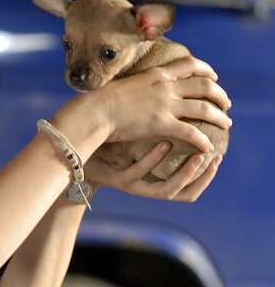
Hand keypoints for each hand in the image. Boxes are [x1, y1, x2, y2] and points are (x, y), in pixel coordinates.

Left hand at [85, 141, 222, 201]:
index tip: (220, 155)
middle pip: (186, 192)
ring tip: (197, 154)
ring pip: (166, 189)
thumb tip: (180, 107)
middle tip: (214, 158)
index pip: (192, 185)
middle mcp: (149, 186)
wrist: (80, 152)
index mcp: (157, 178)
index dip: (207, 175)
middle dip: (202, 176)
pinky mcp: (117, 180)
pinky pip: (138, 173)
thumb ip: (159, 130)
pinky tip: (163, 144)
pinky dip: (153, 160)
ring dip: (184, 172)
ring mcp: (134, 184)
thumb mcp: (138, 139)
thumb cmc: (112, 145)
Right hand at [95, 57, 230, 151]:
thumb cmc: (104, 99)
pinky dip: (203, 140)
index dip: (206, 70)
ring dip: (220, 117)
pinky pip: (191, 132)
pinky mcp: (162, 124)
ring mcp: (165, 105)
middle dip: (220, 95)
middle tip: (225, 105)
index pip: (190, 65)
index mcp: (157, 74)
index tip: (213, 77)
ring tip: (226, 124)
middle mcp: (166, 87)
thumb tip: (144, 87)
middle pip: (205, 86)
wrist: (96, 110)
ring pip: (204, 108)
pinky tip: (208, 147)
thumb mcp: (127, 83)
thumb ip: (142, 84)